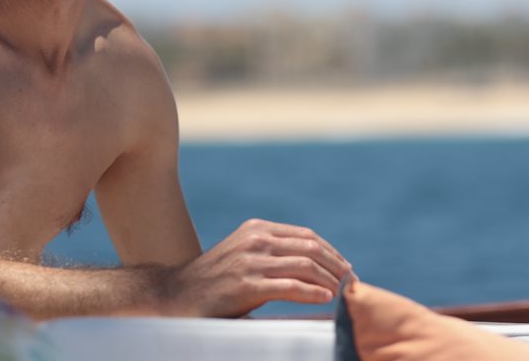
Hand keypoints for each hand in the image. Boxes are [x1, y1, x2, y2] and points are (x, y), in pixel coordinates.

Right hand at [159, 218, 351, 317]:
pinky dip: (313, 292)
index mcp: (256, 229)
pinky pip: (290, 286)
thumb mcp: (243, 255)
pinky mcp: (246, 286)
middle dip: (337, 266)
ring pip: (305, 265)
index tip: (347, 268)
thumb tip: (312, 266)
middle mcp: (254, 240)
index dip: (331, 252)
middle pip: (310, 247)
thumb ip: (271, 254)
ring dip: (331, 280)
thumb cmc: (214, 281)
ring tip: (344, 292)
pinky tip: (327, 298)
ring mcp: (250, 262)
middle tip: (353, 283)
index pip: (306, 235)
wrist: (176, 296)